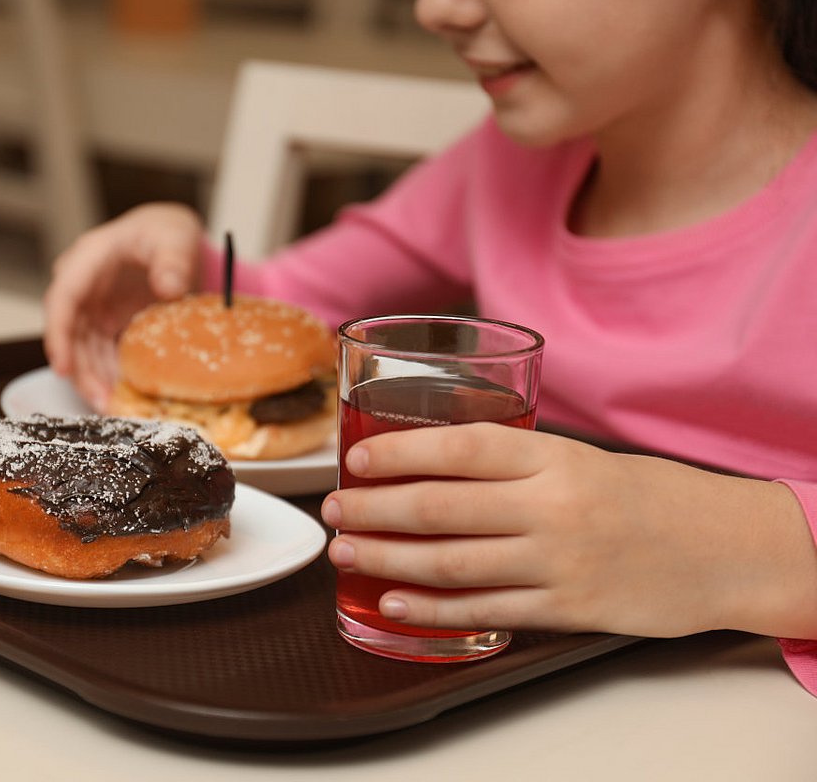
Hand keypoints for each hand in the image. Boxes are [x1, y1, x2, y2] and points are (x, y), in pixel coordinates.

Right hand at [42, 203, 205, 409]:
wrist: (171, 241)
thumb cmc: (166, 233)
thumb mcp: (175, 236)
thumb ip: (173, 259)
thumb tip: (168, 286)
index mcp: (89, 259)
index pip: (62, 299)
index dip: (58, 336)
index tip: (63, 368)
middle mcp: (82, 287)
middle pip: (69, 335)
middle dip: (81, 373)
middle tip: (102, 403)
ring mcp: (91, 309)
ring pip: (82, 352)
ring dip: (96, 381)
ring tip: (117, 408)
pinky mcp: (104, 326)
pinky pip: (101, 356)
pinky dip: (111, 376)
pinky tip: (127, 396)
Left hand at [321, 423, 816, 639]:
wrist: (723, 549)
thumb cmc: (646, 496)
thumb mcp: (580, 458)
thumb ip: (513, 461)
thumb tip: (428, 461)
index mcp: (554, 458)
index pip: (459, 447)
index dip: (398, 454)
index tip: (355, 460)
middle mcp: (551, 508)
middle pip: (441, 507)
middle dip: (375, 509)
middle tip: (336, 510)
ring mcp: (557, 562)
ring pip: (452, 562)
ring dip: (388, 559)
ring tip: (348, 554)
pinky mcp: (565, 609)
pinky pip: (483, 611)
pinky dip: (431, 610)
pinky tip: (393, 603)